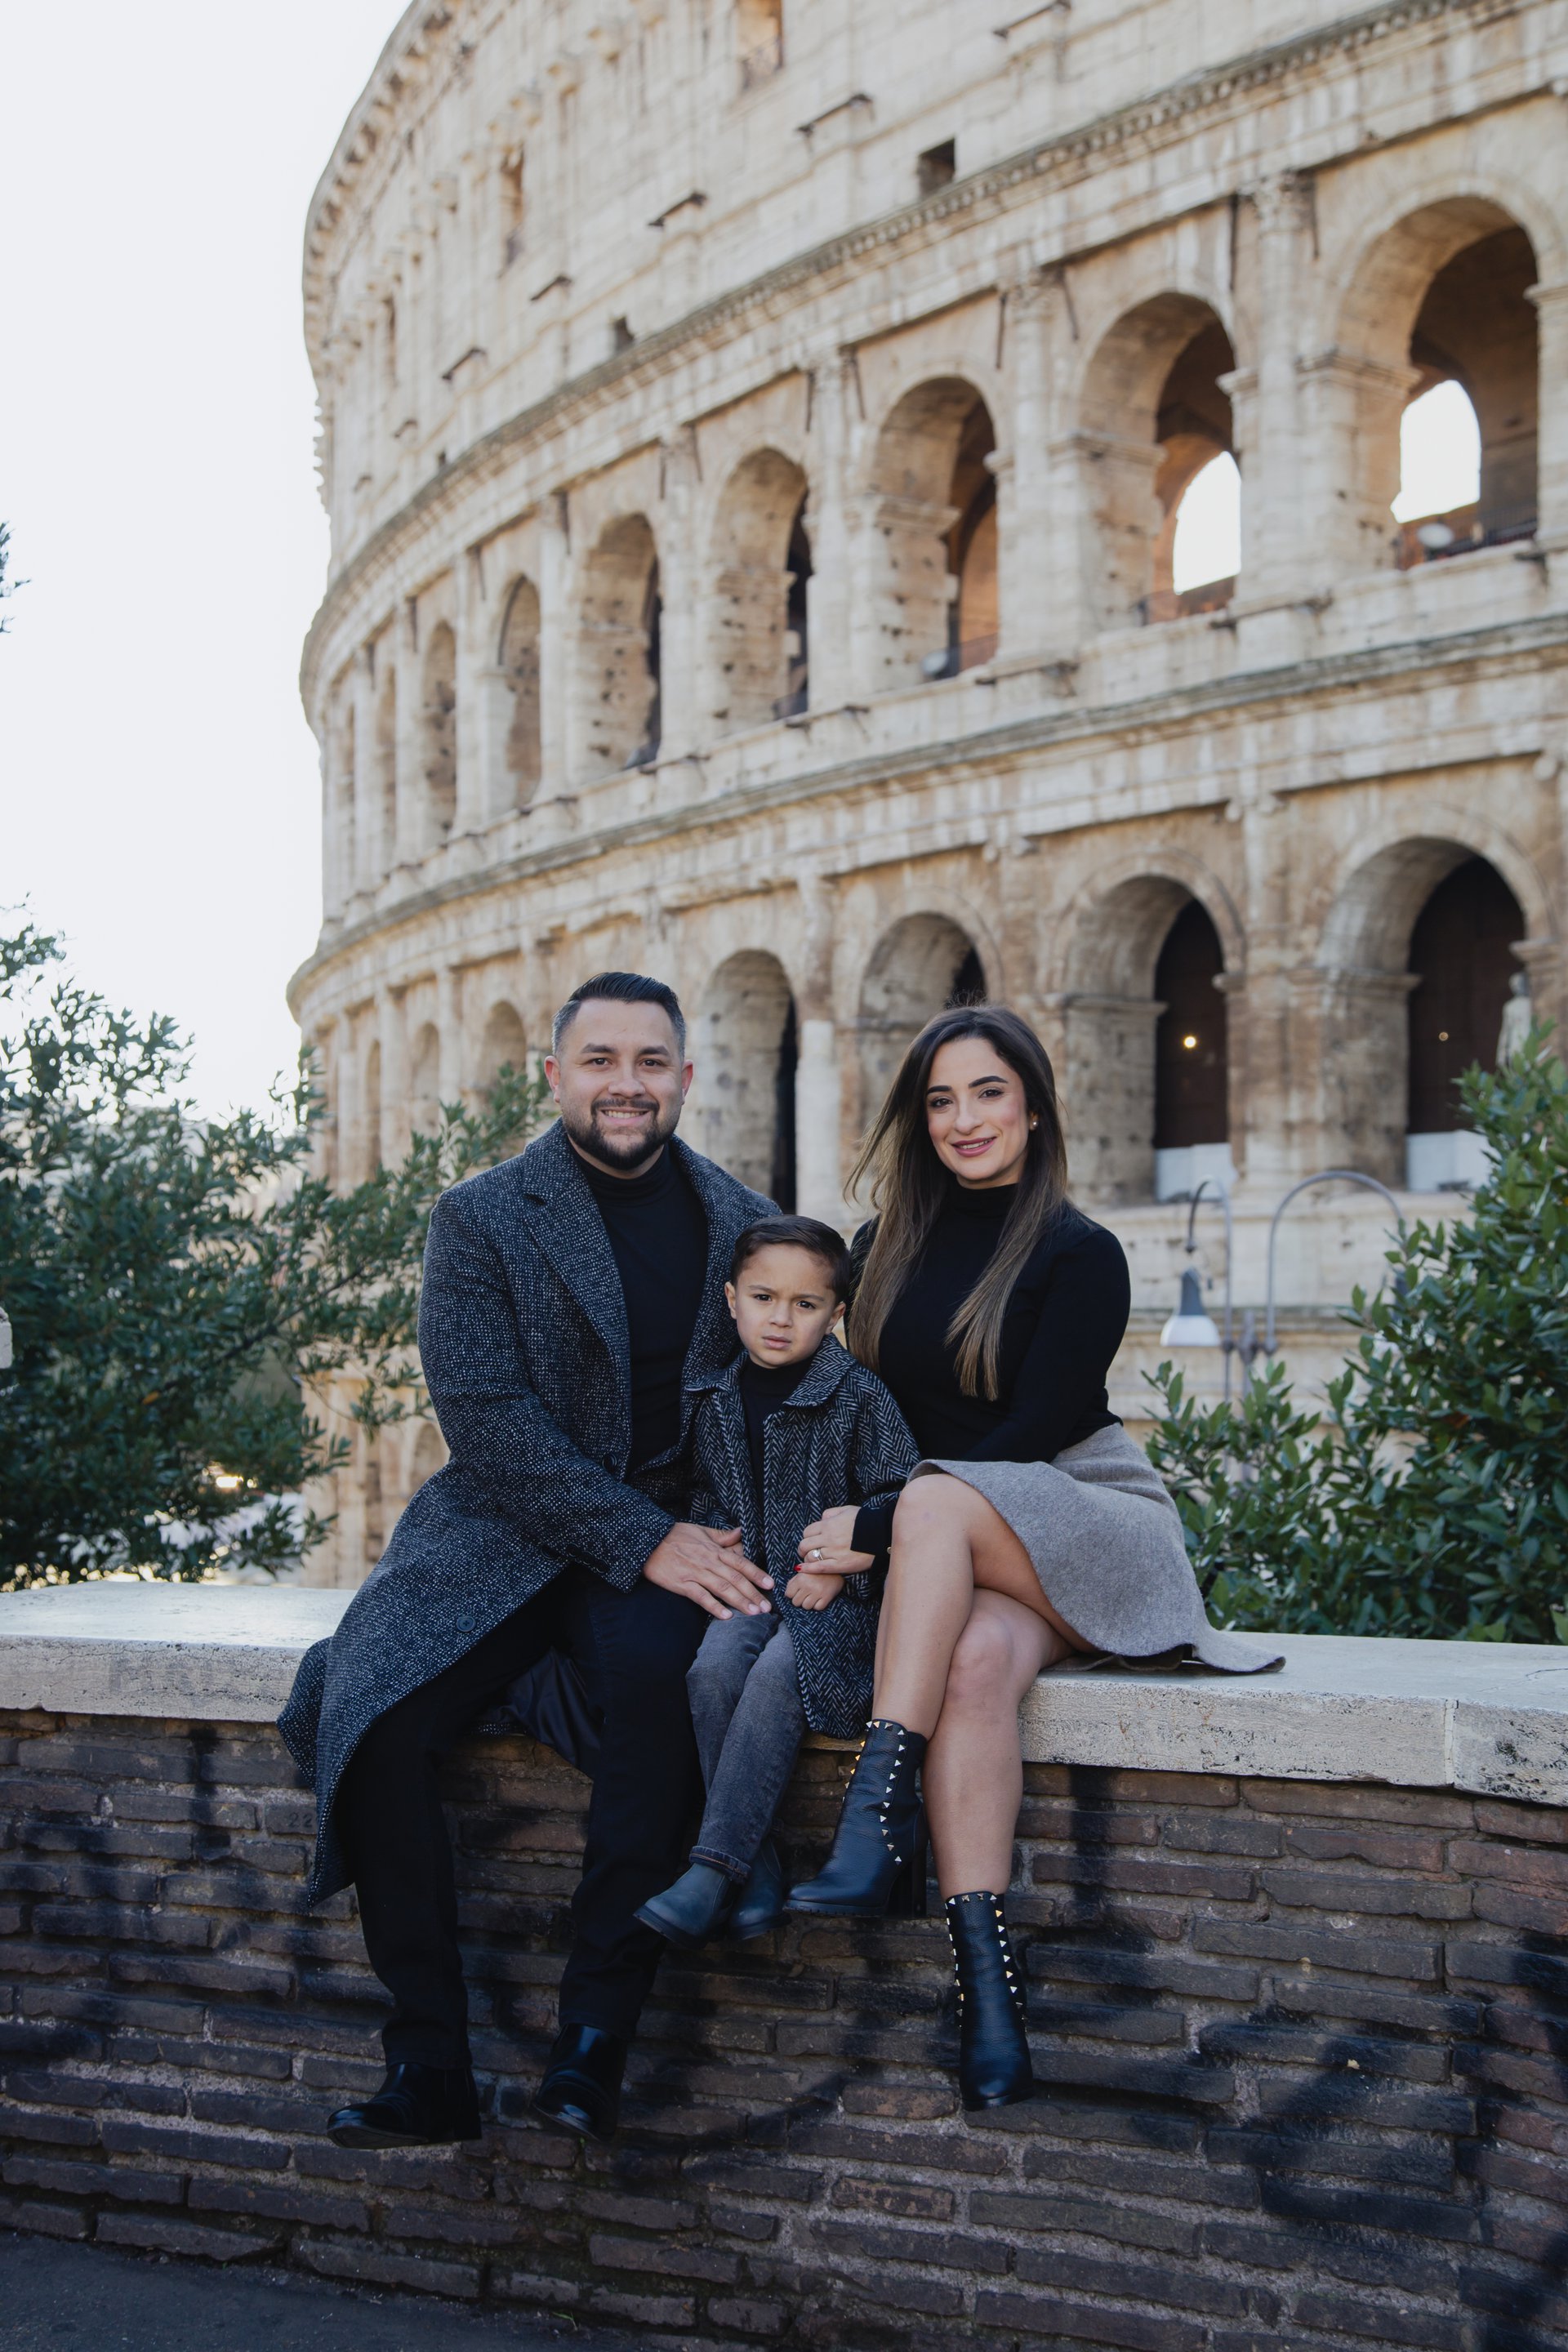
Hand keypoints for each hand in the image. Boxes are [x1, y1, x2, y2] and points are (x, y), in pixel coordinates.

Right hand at [642, 1523, 772, 1619]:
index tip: (770, 1584)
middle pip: (735, 1579)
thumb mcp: (700, 1531)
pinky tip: (726, 1616)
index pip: (741, 1563)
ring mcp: (695, 1574)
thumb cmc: (674, 1535)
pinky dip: (714, 1607)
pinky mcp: (682, 1584)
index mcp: (714, 1549)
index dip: (757, 1574)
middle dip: (753, 1593)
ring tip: (753, 1613)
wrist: (648, 1541)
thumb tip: (740, 1532)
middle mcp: (708, 1562)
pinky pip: (701, 1597)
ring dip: (740, 1601)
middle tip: (767, 1607)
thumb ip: (722, 1536)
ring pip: (722, 1589)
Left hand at [786, 1570, 843, 1609]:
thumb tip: (787, 1594)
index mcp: (800, 1579)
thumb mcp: (803, 1572)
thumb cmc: (816, 1572)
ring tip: (812, 1597)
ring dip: (808, 1603)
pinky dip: (818, 1605)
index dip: (792, 1594)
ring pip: (806, 1607)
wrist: (835, 1569)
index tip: (797, 1591)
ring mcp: (818, 1592)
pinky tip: (819, 1598)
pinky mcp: (827, 1597)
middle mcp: (808, 1586)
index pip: (788, 1594)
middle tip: (805, 1594)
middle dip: (799, 1599)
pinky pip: (818, 1608)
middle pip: (796, 1602)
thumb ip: (792, 1582)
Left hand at [797, 1503, 873, 1576]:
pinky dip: (808, 1569)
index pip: (807, 1532)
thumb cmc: (865, 1521)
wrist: (881, 1534)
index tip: (809, 1541)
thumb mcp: (847, 1510)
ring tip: (810, 1560)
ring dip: (807, 1559)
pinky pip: (819, 1568)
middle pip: (805, 1545)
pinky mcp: (840, 1565)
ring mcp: (833, 1552)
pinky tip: (802, 1569)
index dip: (807, 1537)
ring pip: (810, 1557)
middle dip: (803, 1549)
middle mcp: (828, 1538)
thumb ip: (831, 1513)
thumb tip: (821, 1519)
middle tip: (805, 1552)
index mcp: (829, 1524)